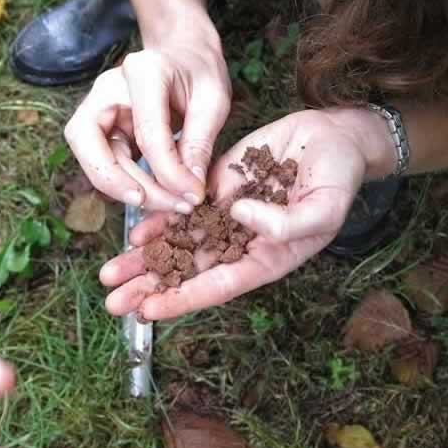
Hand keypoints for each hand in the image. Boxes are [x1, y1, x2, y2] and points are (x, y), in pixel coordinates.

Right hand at [64, 23, 230, 214]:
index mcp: (143, 72)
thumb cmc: (200, 72)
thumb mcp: (214, 100)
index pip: (146, 132)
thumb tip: (189, 188)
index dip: (168, 171)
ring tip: (166, 204)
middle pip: (92, 144)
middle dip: (124, 184)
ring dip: (123, 188)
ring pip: (92, 157)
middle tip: (167, 205)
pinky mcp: (100, 127)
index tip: (193, 195)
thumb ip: (200, 142)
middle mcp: (108, 88)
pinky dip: (125, 182)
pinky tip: (156, 194)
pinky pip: (102, 161)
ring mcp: (98, 107)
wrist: (185, 55)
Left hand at [99, 108, 392, 319]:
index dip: (183, 299)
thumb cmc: (339, 178)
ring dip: (145, 259)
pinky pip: (183, 207)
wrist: (333, 137)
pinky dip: (159, 220)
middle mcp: (241, 243)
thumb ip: (286, 222)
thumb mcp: (325, 206)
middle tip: (113, 302)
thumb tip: (239, 217)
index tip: (149, 310)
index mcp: (267, 258)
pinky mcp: (217, 187)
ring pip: (179, 242)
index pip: (219, 285)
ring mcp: (226, 215)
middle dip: (151, 286)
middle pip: (189, 270)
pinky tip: (134, 233)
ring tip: (108, 275)